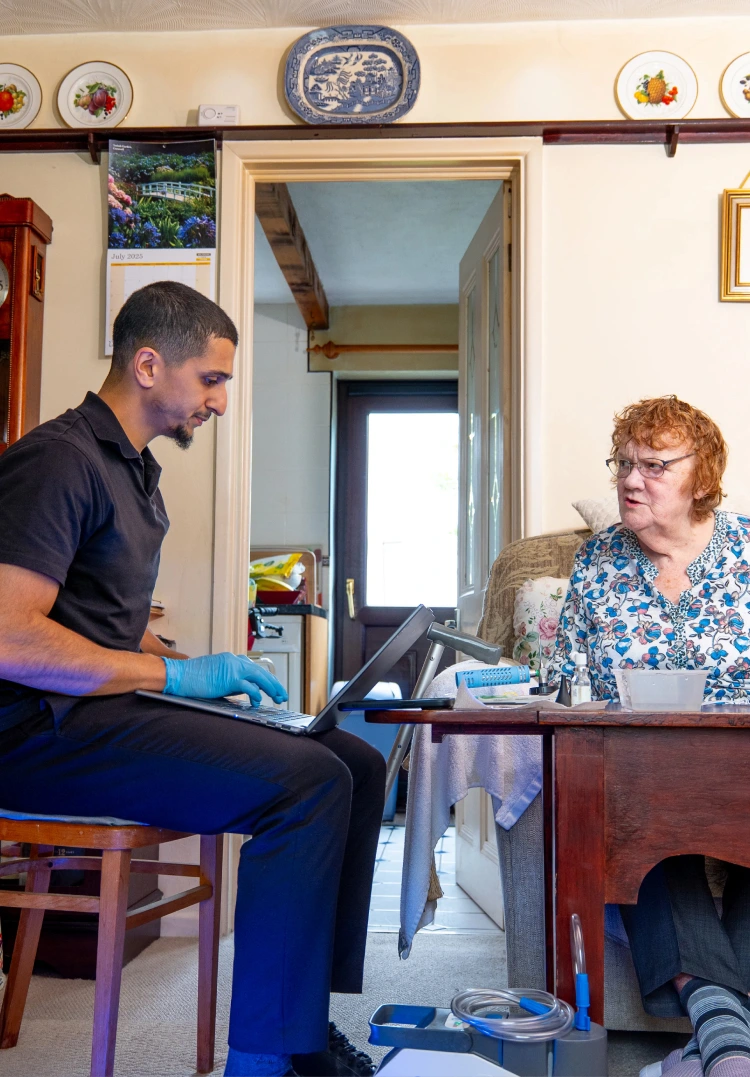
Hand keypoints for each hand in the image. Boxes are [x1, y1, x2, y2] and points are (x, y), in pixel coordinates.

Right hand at [162, 652, 287, 705]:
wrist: (179, 675)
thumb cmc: (194, 679)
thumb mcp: (217, 676)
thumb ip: (232, 680)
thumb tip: (245, 690)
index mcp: (232, 660)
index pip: (255, 668)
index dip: (267, 679)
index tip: (274, 688)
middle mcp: (235, 661)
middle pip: (261, 672)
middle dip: (274, 685)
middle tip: (282, 696)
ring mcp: (233, 668)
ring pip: (260, 677)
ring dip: (271, 688)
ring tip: (277, 699)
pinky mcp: (229, 678)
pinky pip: (249, 686)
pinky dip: (256, 694)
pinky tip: (258, 702)